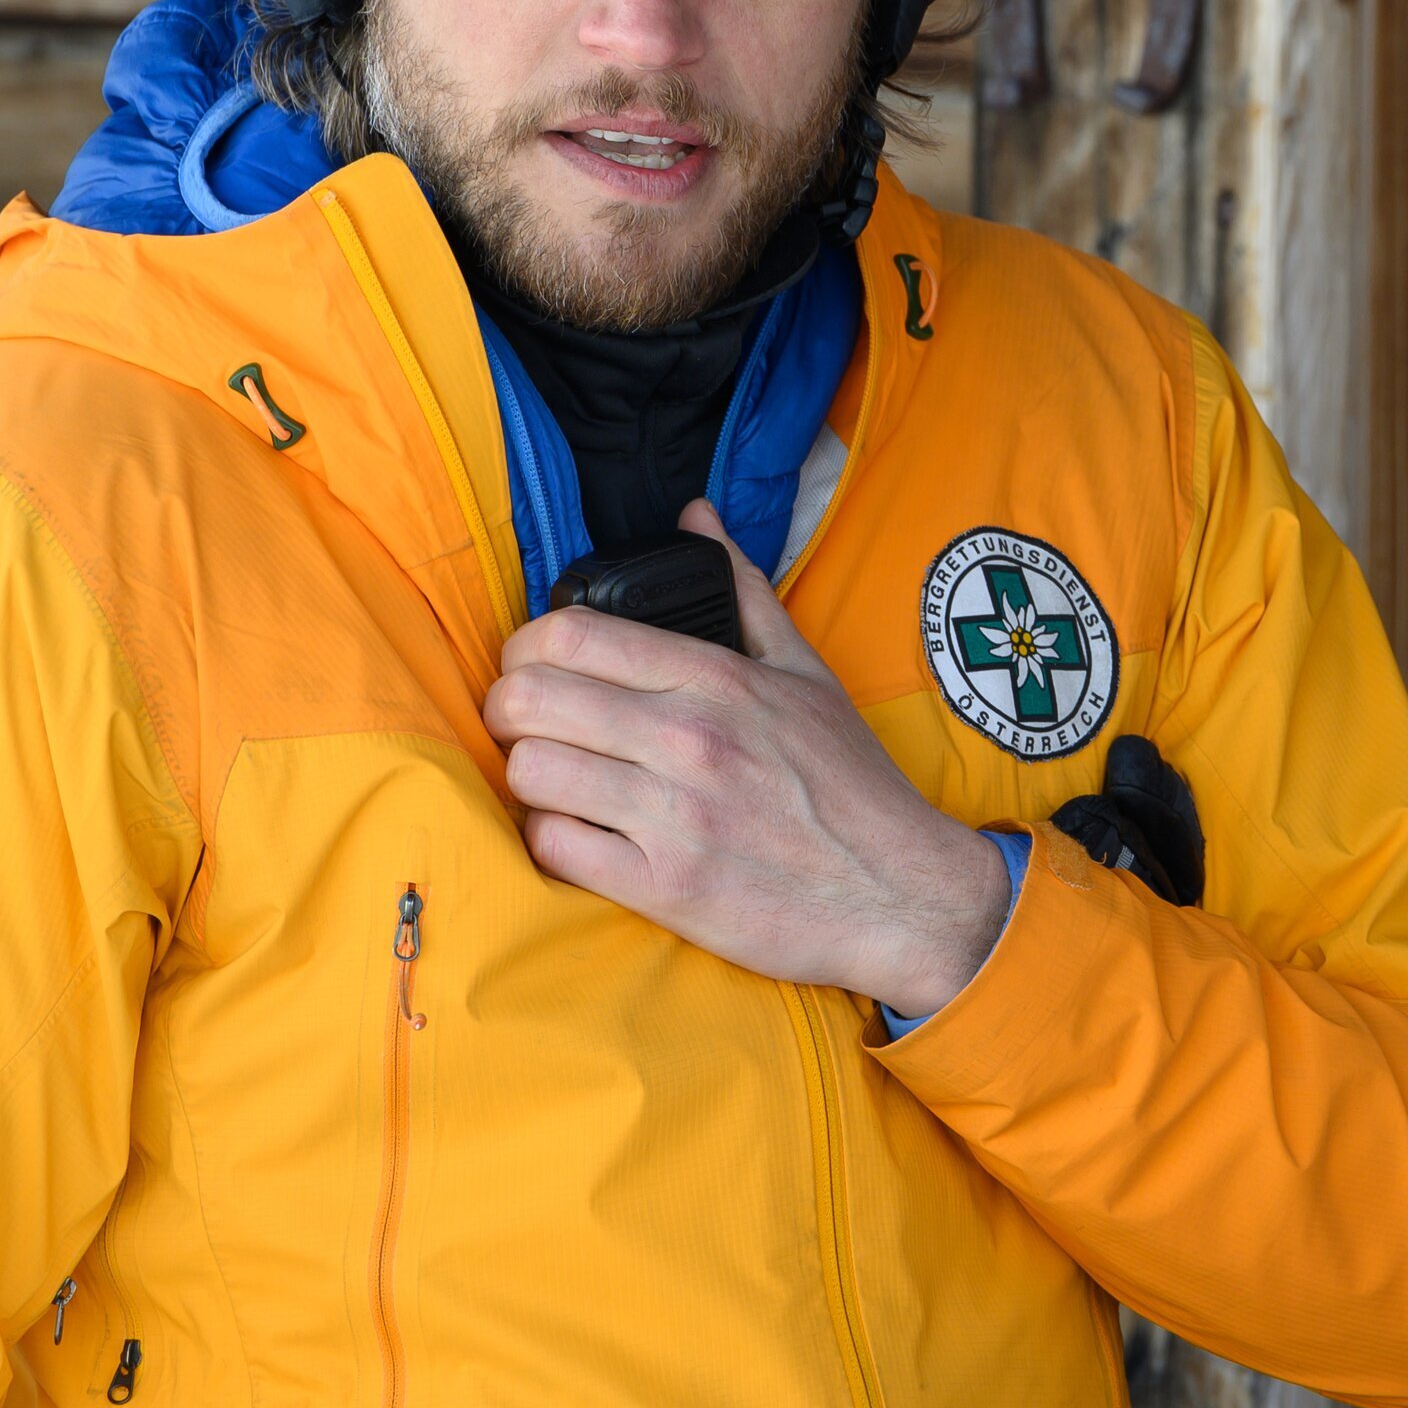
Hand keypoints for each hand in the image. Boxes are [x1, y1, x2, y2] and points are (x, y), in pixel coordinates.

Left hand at [486, 501, 1013, 1014]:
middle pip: (528, 698)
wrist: (899, 892)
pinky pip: (554, 848)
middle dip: (508, 710)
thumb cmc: (851, 784)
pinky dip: (551, 839)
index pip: (569, 634)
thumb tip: (695, 514)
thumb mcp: (806, 672)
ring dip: (528, 777)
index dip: (525, 648)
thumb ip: (743, 590)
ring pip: (530, 773)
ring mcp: (673, 816)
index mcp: (716, 679)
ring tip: (557, 781)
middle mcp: (689, 739)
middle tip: (528, 726)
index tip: (535, 668)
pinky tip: (579, 833)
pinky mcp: (664, 888)